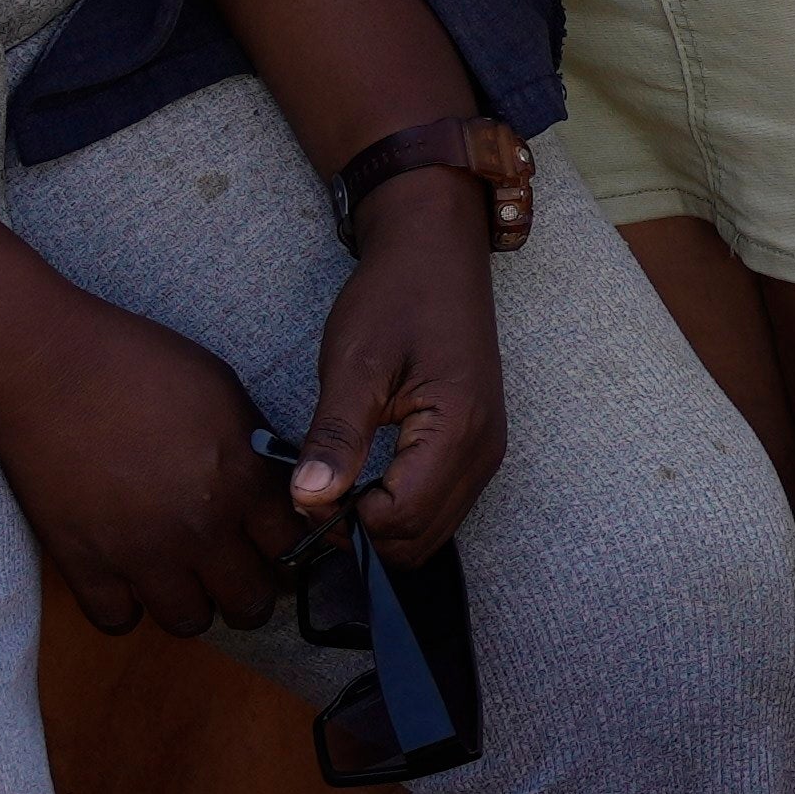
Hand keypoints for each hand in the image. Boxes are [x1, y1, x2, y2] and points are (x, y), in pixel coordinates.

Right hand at [0, 295, 313, 641]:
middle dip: (249, 590)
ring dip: (192, 603)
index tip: (272, 547)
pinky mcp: (84, 564)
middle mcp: (200, 528)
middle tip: (233, 572)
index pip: (292, 550)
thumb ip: (255, 447)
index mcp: (241, 482)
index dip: (287, 551)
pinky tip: (126, 578)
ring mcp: (141, 553)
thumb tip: (278, 485)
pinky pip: (118, 621)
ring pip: (190, 622)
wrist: (44, 365)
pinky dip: (125, 606)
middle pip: (250, 602)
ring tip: (180, 577)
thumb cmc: (136, 363)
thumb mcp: (221, 389)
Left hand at [301, 177, 507, 560]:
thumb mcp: (354, 362)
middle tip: (318, 488)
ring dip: (381, 523)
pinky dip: (400, 508)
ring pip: (430, 532)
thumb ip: (335, 436)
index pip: (399, 520)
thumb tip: (308, 500)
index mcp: (457, 429)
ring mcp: (486, 453)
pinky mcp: (478, 448)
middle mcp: (483, 452)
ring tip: (339, 480)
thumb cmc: (396, 296)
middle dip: (363, 532)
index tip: (307, 486)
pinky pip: (440, 507)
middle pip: (418, 541)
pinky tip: (367, 476)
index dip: (344, 520)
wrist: (436, 252)